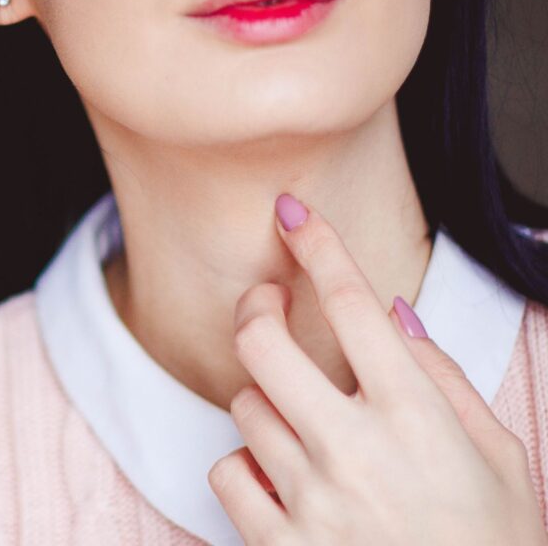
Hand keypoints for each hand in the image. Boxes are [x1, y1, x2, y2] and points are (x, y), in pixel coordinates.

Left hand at [207, 193, 547, 545]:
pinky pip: (226, 473)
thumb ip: (444, 377)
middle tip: (265, 303)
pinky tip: (282, 483)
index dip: (318, 246)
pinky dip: (246, 468)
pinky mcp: (275, 544)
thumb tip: (393, 311)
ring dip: (267, 404)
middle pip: (262, 343)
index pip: (353, 304)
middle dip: (256, 307)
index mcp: (416, 418)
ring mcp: (308, 499)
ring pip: (245, 408)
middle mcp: (354, 450)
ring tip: (306, 431)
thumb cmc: (493, 545)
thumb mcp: (501, 457)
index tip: (291, 214)